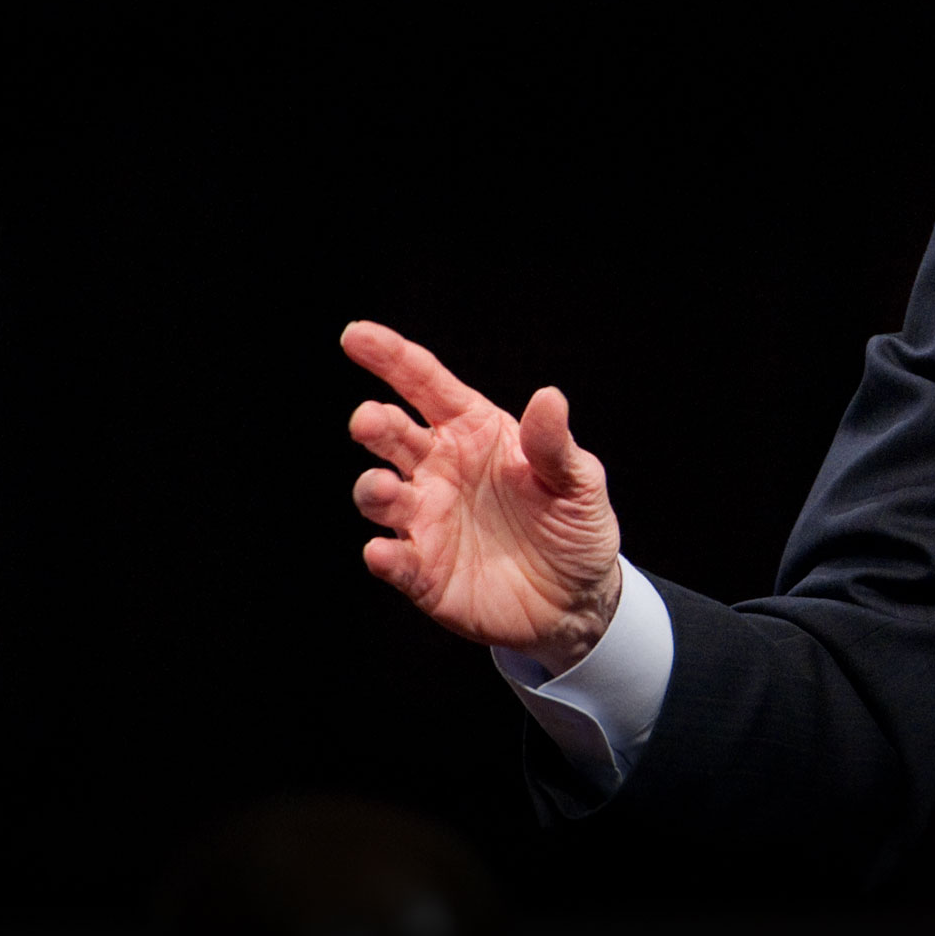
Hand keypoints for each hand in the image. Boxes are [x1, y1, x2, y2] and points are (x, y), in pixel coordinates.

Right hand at [344, 321, 622, 672]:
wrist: (576, 601)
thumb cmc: (573, 527)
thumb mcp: (579, 482)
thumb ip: (555, 445)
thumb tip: (549, 398)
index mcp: (473, 431)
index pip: (424, 384)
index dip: (390, 357)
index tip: (355, 335)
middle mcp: (438, 469)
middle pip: (393, 436)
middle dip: (374, 424)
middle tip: (368, 420)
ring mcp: (425, 520)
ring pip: (380, 495)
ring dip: (373, 489)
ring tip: (381, 487)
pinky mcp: (422, 572)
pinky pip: (394, 560)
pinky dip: (384, 556)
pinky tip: (383, 553)